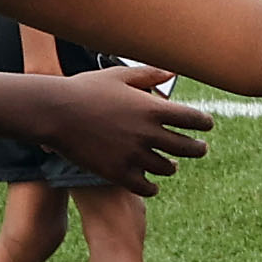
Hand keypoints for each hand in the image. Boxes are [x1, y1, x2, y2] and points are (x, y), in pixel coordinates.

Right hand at [18, 63, 207, 193]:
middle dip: (198, 148)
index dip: (204, 123)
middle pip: (188, 147)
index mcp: (152, 109)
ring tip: (173, 164)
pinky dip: (152, 187)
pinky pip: (145, 187)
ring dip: (173, 166)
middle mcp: (148, 134)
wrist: (54, 112)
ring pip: (167, 168)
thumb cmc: (85, 89)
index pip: (194, 119)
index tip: (206, 126)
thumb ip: (149, 75)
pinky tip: (152, 185)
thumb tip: (173, 74)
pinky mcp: (117, 173)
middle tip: (201, 148)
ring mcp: (133, 155)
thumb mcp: (119, 76)